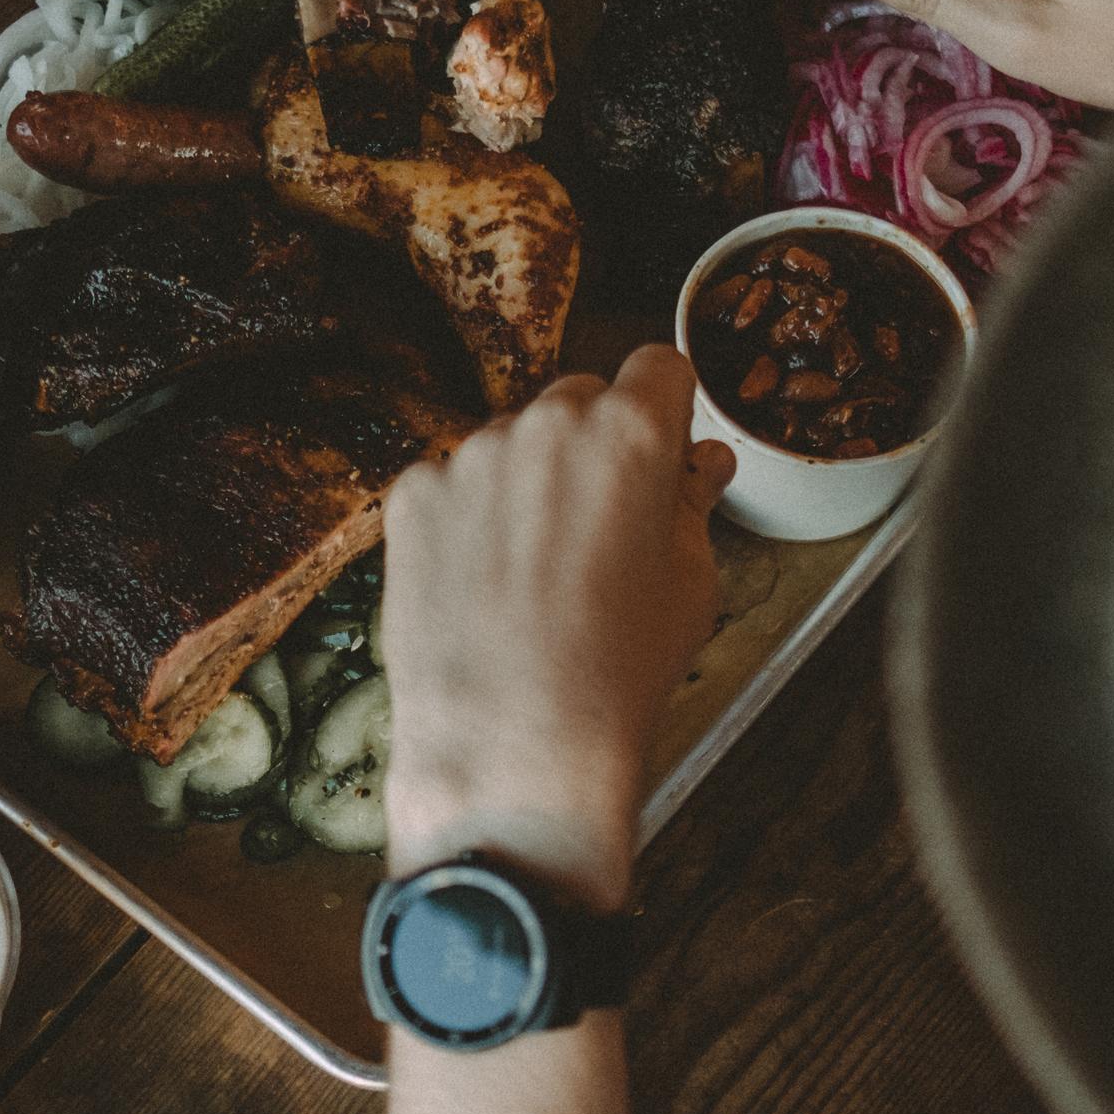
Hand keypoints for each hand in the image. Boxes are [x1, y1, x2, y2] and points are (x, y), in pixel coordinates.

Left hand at [379, 347, 735, 911]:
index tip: (661, 450)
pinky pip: (452, 483)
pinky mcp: (412, 496)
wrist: (511, 746)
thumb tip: (701, 462)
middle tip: (601, 526)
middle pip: (580, 401)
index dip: (667, 409)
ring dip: (528, 481)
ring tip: (537, 573)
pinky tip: (485, 584)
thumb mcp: (690, 585)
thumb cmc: (616, 672)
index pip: (658, 367)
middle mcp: (545, 424)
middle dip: (595, 445)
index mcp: (630, 433)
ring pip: (513, 443)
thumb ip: (693, 503)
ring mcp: (469, 456)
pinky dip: (469, 518)